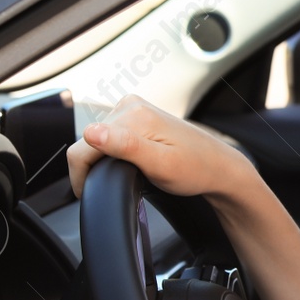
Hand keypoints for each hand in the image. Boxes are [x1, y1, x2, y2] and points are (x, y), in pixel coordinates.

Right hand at [66, 94, 249, 200]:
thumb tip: (91, 132)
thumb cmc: (195, 169)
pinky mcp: (137, 114)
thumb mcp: (160, 165)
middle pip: (88, 141)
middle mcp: (131, 106)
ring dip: (103, 159)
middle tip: (118, 186)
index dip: (81, 175)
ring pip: (97, 138)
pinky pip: (110, 135)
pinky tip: (130, 162)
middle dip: (94, 167)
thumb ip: (125, 147)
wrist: (218, 166)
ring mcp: (134, 108)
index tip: (89, 194)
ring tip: (128, 174)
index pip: (83, 145)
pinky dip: (112, 152)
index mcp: (134, 116)